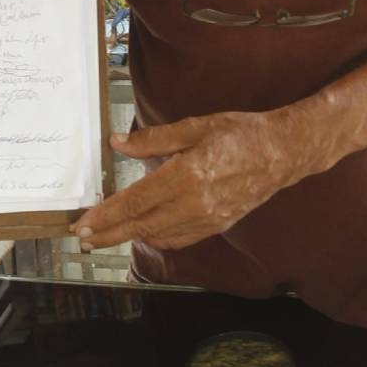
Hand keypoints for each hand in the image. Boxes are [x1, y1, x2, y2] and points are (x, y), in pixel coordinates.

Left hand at [72, 109, 295, 251]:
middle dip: (110, 233)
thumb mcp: (195, 126)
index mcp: (188, 174)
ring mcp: (209, 219)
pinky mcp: (218, 226)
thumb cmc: (240, 134)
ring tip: (106, 236)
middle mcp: (196, 203)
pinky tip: (144, 233)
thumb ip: (153, 139)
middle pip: (142, 225)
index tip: (85, 223)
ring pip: (159, 236)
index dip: (107, 215)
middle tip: (83, 239)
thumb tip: (117, 143)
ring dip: (130, 237)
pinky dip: (157, 239)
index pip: (137, 201)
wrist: (283, 153)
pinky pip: (180, 239)